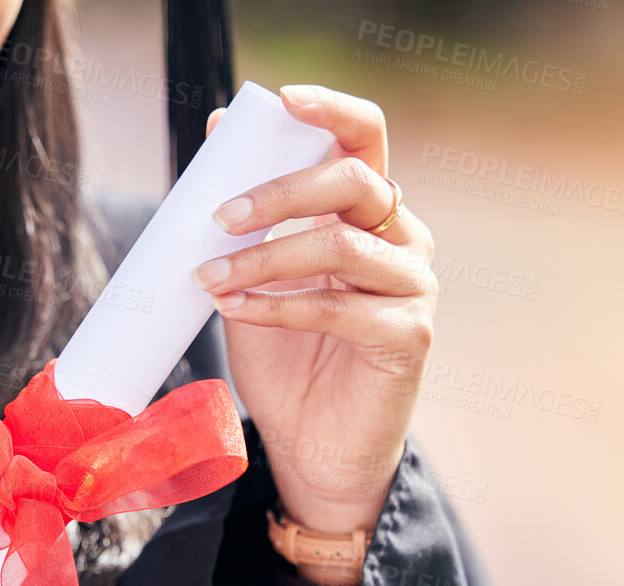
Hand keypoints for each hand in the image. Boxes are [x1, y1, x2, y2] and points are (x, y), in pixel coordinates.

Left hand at [193, 84, 436, 544]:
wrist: (310, 446)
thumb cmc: (285, 361)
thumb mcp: (252, 280)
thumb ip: (244, 222)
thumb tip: (217, 135)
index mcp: (369, 213)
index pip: (365, 139)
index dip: (331, 112)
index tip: (282, 101)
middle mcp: (403, 239)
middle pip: (353, 182)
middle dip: (279, 192)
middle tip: (219, 216)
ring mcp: (413, 286)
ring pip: (341, 244)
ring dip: (264, 256)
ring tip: (210, 275)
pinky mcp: (409, 335)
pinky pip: (337, 305)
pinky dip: (277, 303)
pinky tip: (236, 306)